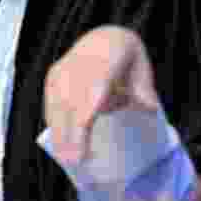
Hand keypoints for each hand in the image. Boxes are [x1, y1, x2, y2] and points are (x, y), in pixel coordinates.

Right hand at [44, 26, 161, 165]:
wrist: (102, 39)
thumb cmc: (125, 59)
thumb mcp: (140, 68)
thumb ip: (144, 89)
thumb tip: (149, 108)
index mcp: (105, 57)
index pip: (92, 89)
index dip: (85, 115)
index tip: (84, 139)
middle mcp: (79, 63)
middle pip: (71, 102)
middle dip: (70, 133)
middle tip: (75, 162)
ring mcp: (63, 69)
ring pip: (57, 104)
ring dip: (59, 134)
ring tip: (66, 160)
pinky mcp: (52, 77)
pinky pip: (51, 104)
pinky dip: (55, 125)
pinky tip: (60, 145)